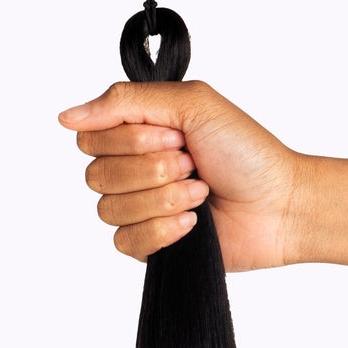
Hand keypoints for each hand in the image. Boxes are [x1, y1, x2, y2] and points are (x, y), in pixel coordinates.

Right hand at [57, 81, 304, 271]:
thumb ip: (126, 101)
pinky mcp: (152, 246)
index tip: (173, 136)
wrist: (280, 205)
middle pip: (96, 175)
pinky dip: (162, 230)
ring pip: (109, 210)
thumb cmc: (248, 153)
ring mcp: (141, 210)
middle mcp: (134, 170)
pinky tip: (193, 224)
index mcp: (138, 132)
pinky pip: (126, 242)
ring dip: (162, 199)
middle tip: (190, 163)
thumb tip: (68, 116)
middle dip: (150, 169)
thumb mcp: (191, 103)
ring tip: (199, 192)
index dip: (128, 140)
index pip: (91, 138)